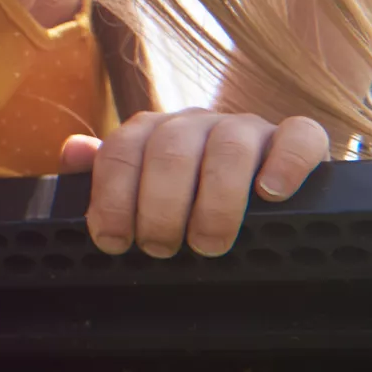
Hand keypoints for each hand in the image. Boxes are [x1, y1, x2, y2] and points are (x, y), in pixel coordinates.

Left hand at [61, 108, 329, 257]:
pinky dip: (286, 164)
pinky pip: (299, 137)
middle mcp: (196, 122)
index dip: (111, 198)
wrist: (261, 174)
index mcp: (153, 131)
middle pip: (170, 150)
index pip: (120, 151)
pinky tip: (272, 195)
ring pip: (230, 147)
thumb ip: (107, 171)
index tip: (112, 242)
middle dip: (159, 206)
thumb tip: (72, 151)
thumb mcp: (144, 186)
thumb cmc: (189, 194)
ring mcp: (247, 127)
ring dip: (216, 201)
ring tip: (208, 245)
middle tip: (161, 249)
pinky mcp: (297, 138)